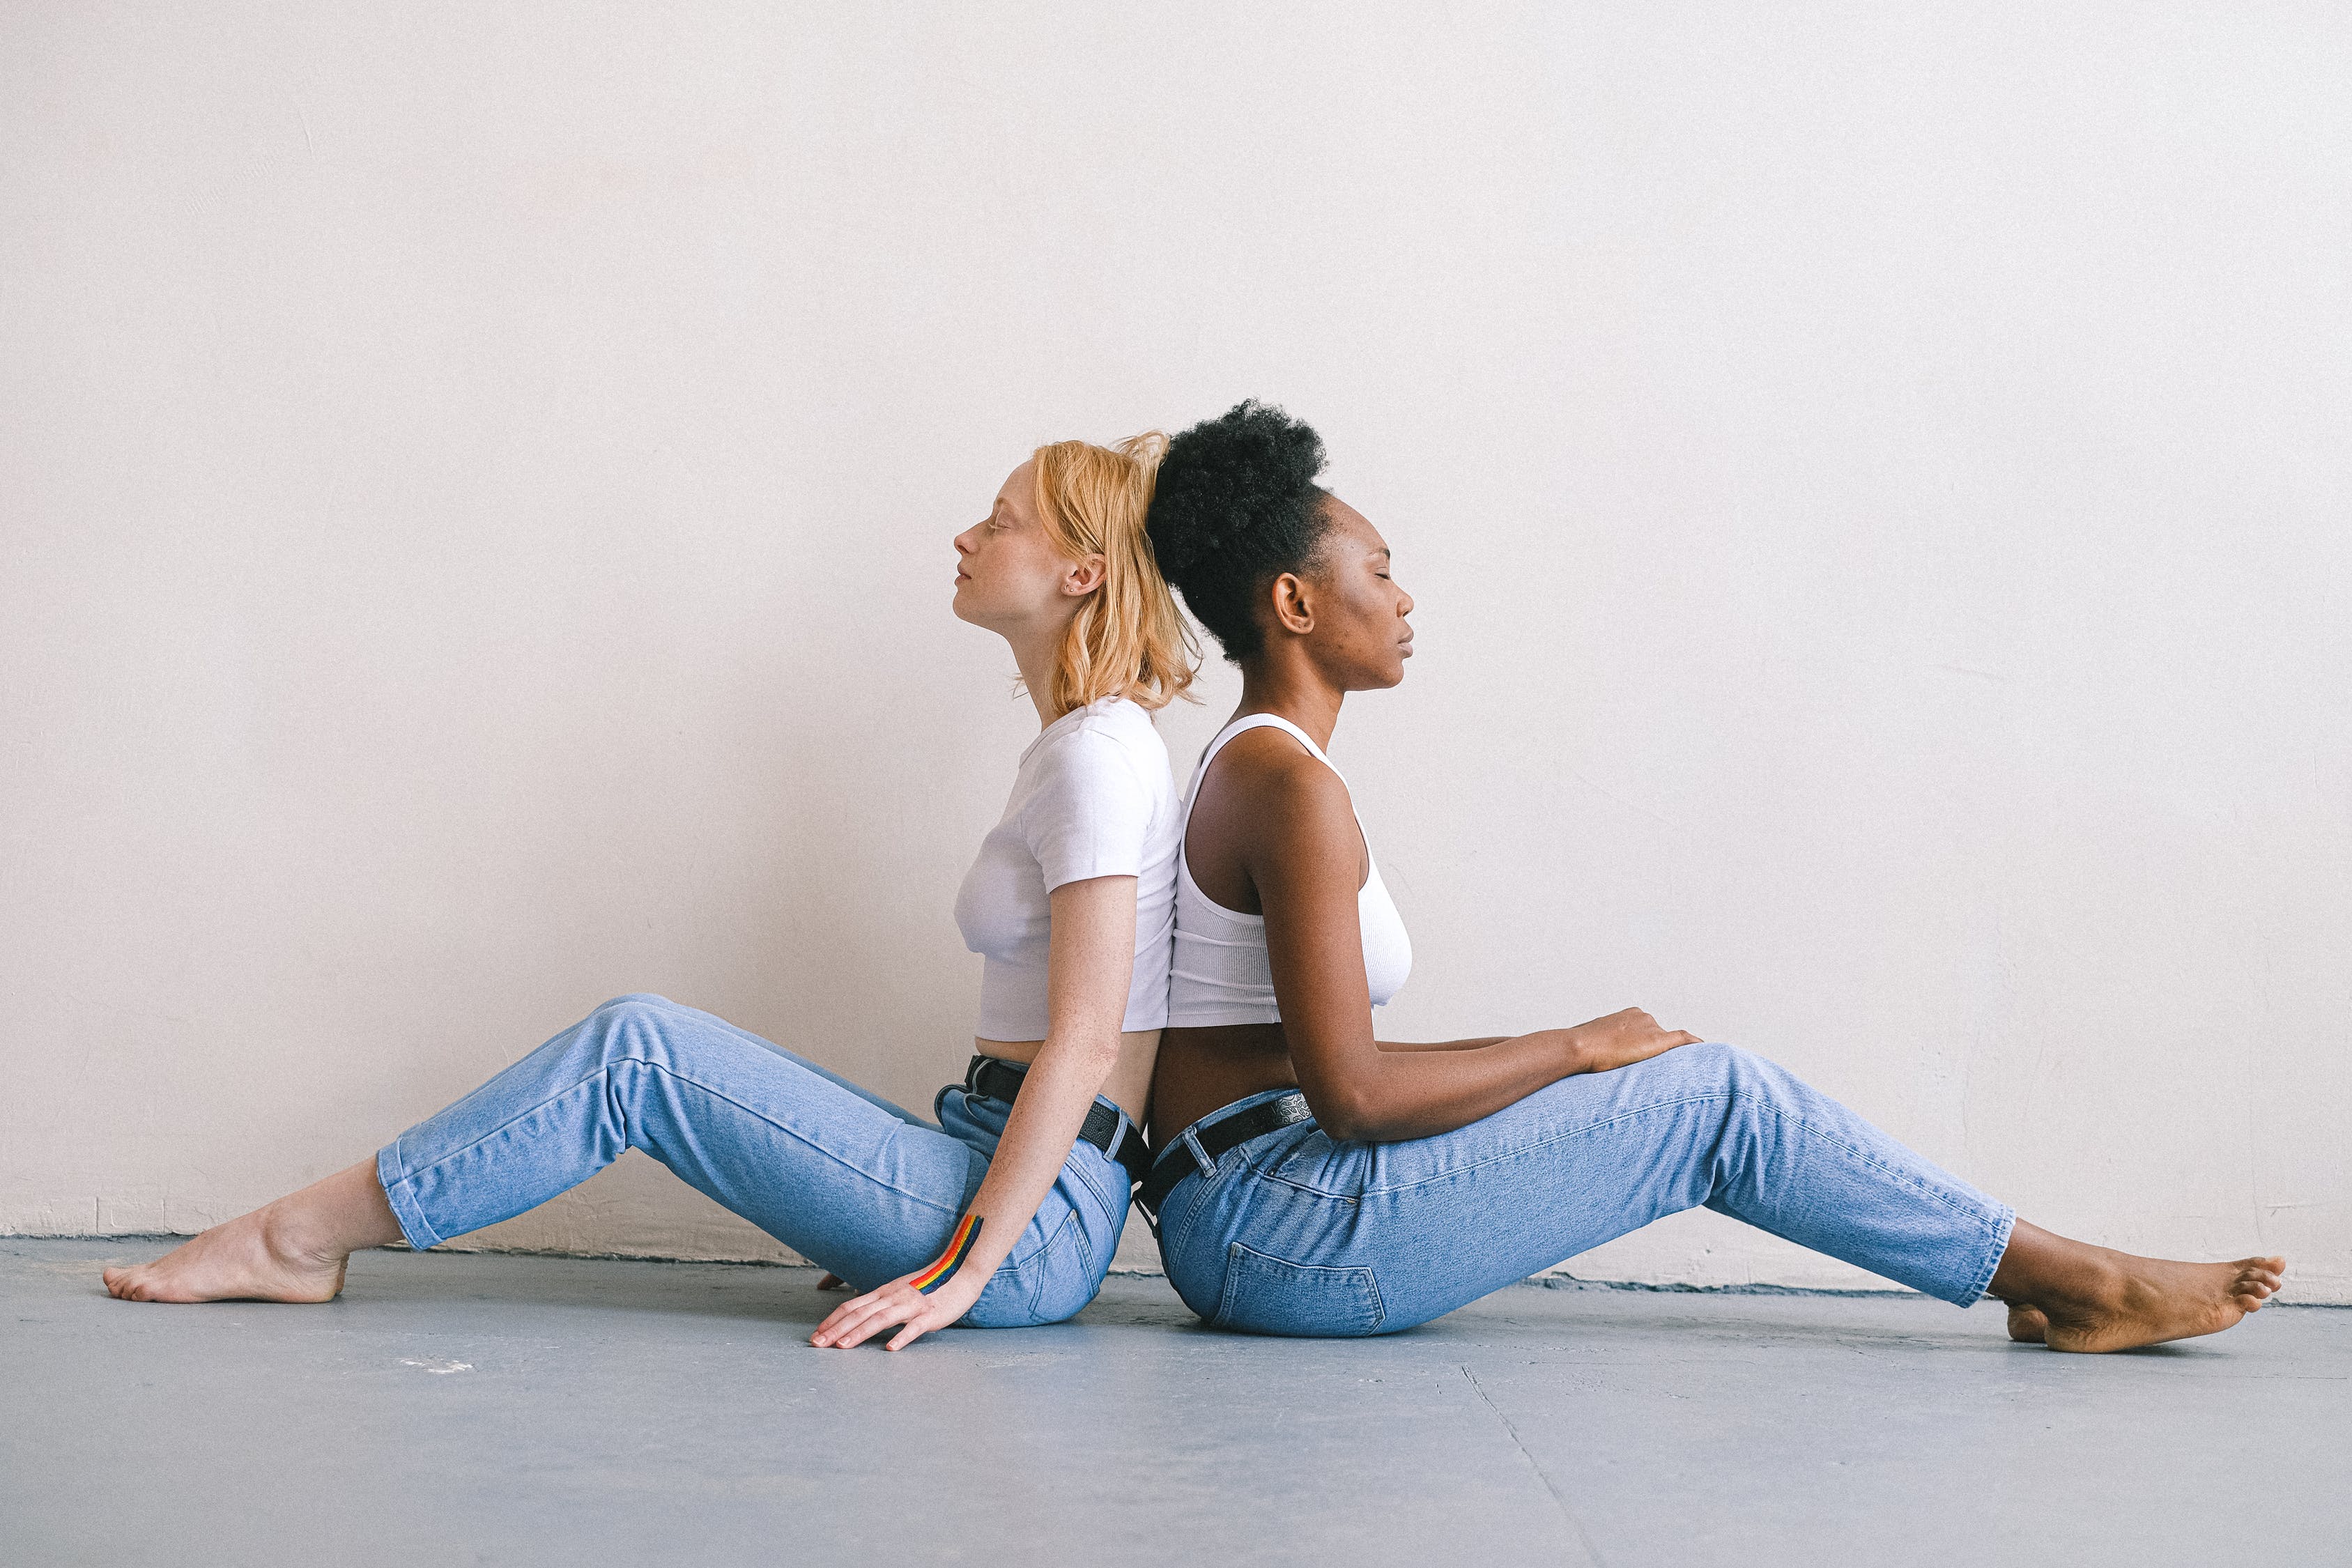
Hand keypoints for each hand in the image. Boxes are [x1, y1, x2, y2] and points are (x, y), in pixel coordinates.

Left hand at [809, 1264, 986, 1350]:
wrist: (960, 1271)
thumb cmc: (929, 1284)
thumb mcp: (899, 1291)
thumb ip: (881, 1302)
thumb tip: (859, 1313)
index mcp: (884, 1293)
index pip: (851, 1306)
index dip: (832, 1321)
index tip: (816, 1335)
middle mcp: (893, 1297)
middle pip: (859, 1314)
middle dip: (836, 1329)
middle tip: (817, 1344)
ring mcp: (911, 1305)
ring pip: (880, 1319)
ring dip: (859, 1333)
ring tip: (842, 1346)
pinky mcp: (930, 1314)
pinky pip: (913, 1327)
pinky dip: (901, 1337)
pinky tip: (890, 1348)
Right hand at [1560, 1007, 1699, 1073]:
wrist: (1580, 1046)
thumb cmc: (1581, 1048)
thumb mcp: (1595, 1043)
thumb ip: (1607, 1047)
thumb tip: (1602, 1060)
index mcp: (1628, 1015)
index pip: (1646, 1032)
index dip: (1647, 1047)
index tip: (1645, 1061)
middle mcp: (1643, 1016)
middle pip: (1659, 1038)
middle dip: (1656, 1053)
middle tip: (1649, 1072)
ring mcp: (1651, 1027)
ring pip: (1667, 1044)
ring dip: (1666, 1057)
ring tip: (1661, 1074)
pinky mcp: (1657, 1040)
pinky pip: (1683, 1040)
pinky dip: (1693, 1044)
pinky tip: (1703, 1050)